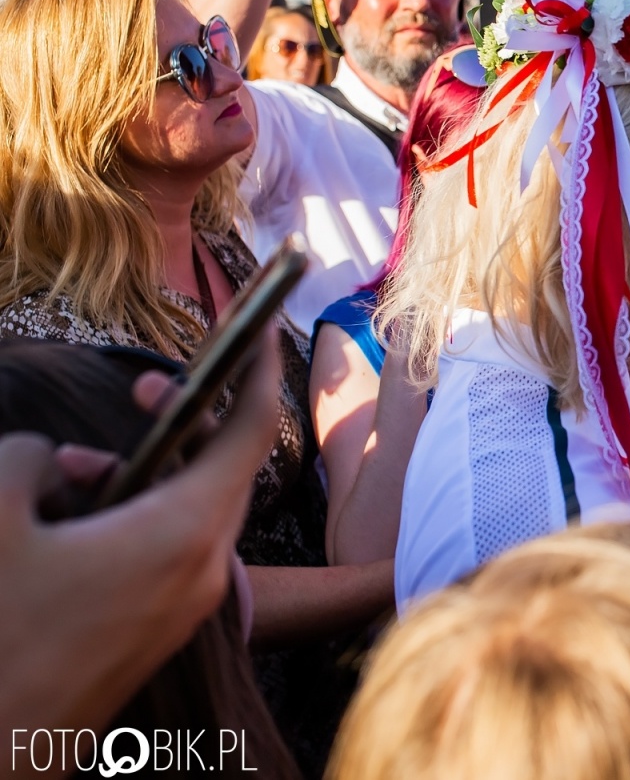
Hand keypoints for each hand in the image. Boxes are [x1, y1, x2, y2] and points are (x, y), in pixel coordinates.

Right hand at [0, 339, 280, 732]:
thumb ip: (32, 458)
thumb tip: (63, 460)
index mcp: (183, 533)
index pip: (248, 434)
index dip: (258, 374)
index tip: (261, 332)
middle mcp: (201, 570)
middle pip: (220, 472)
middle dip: (187, 422)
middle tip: (142, 389)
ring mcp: (182, 609)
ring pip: (188, 514)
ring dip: (150, 475)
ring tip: (76, 459)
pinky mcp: (154, 634)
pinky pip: (164, 555)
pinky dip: (137, 520)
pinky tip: (72, 513)